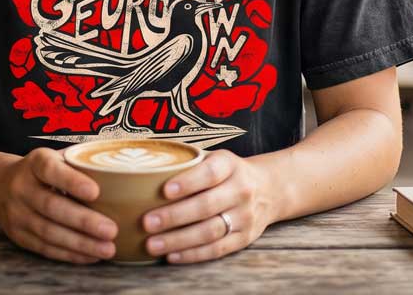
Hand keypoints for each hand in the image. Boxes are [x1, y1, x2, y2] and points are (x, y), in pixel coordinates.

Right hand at [0, 147, 117, 264]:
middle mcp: (22, 187)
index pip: (51, 170)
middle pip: (52, 207)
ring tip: (107, 248)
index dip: (72, 181)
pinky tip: (91, 255)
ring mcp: (18, 214)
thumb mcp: (54, 155)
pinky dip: (70, 254)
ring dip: (80, 243)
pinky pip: (46, 248)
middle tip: (111, 229)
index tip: (95, 191)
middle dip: (83, 221)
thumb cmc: (41, 170)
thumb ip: (80, 160)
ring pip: (49, 232)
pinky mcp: (19, 236)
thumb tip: (120, 164)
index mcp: (35, 163)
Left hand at [142, 149, 276, 263]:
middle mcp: (240, 190)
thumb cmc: (227, 172)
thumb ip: (187, 161)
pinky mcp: (244, 238)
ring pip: (209, 231)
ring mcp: (244, 216)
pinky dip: (193, 254)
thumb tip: (144, 163)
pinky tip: (172, 255)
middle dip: (174, 216)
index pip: (209, 173)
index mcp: (229, 165)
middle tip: (147, 222)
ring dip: (178, 240)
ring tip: (152, 244)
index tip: (164, 190)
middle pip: (206, 206)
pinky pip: (217, 249)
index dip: (188, 182)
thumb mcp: (214, 157)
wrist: (268, 188)